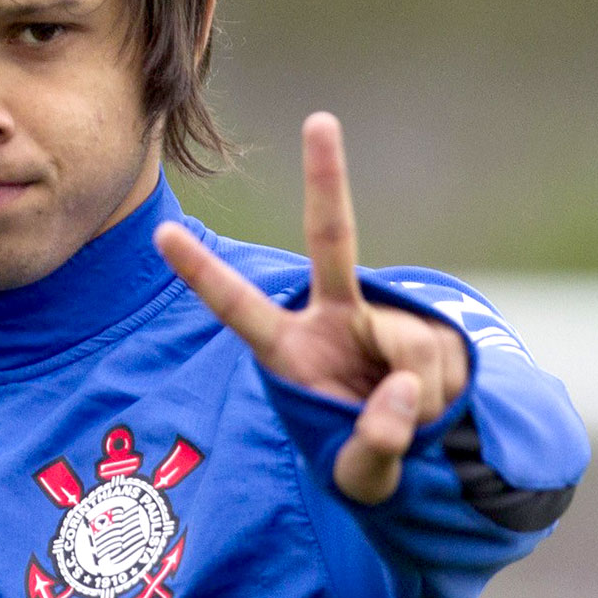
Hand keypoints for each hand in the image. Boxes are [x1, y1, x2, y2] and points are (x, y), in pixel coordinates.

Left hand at [154, 113, 468, 505]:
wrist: (424, 453)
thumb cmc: (365, 457)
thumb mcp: (361, 478)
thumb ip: (372, 446)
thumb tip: (400, 391)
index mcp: (290, 351)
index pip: (239, 309)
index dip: (203, 275)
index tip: (163, 234)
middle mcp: (334, 320)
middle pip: (332, 241)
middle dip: (328, 180)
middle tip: (320, 120)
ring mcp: (382, 320)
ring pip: (405, 348)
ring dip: (413, 401)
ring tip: (404, 423)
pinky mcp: (425, 331)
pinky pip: (433, 365)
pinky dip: (434, 399)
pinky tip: (429, 409)